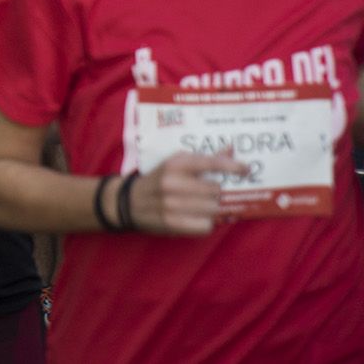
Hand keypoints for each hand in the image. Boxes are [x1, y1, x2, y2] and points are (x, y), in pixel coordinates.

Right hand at [128, 151, 247, 235]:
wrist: (129, 202)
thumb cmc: (158, 181)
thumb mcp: (175, 165)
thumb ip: (204, 159)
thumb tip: (231, 149)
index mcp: (174, 164)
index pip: (209, 163)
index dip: (231, 166)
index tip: (246, 169)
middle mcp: (173, 182)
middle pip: (216, 189)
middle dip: (216, 192)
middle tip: (208, 193)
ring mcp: (172, 204)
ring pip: (213, 208)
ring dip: (212, 208)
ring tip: (200, 205)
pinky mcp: (173, 223)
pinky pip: (206, 225)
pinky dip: (205, 223)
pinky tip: (195, 218)